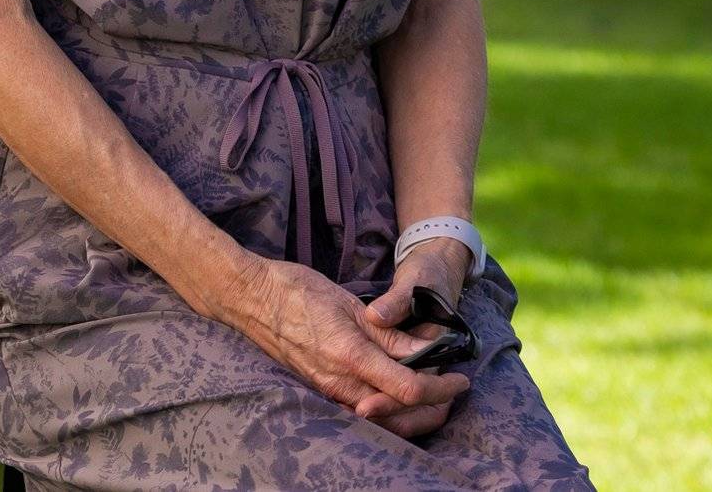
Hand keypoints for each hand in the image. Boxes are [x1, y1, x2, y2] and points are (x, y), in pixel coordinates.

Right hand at [221, 254, 470, 440]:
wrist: (250, 299)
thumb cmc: (296, 290)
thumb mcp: (347, 302)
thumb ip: (386, 332)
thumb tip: (422, 351)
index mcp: (350, 356)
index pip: (408, 389)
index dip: (441, 388)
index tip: (461, 378)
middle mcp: (339, 383)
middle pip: (399, 415)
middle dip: (433, 408)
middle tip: (453, 391)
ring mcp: (327, 392)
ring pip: (381, 420)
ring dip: (412, 415)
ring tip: (434, 397)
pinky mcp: (319, 391)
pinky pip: (360, 413)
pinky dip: (387, 412)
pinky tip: (397, 398)